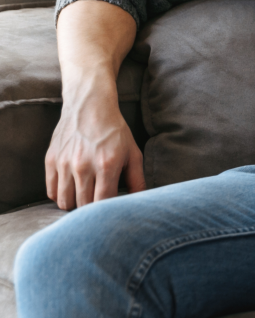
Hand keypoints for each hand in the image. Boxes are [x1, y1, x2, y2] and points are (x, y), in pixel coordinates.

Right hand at [45, 76, 145, 209]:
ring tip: (84, 197)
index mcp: (107, 164)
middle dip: (91, 210)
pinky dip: (60, 196)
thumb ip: (137, 179)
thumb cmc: (115, 132)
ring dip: (75, 205)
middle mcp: (83, 166)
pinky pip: (51, 192)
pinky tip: (72, 189)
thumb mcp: (133, 153)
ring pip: (64, 202)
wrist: (90, 106)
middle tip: (98, 204)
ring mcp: (64, 163)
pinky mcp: (51, 160)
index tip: (111, 209)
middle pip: (82, 205)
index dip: (106, 211)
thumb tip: (141, 201)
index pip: (103, 203)